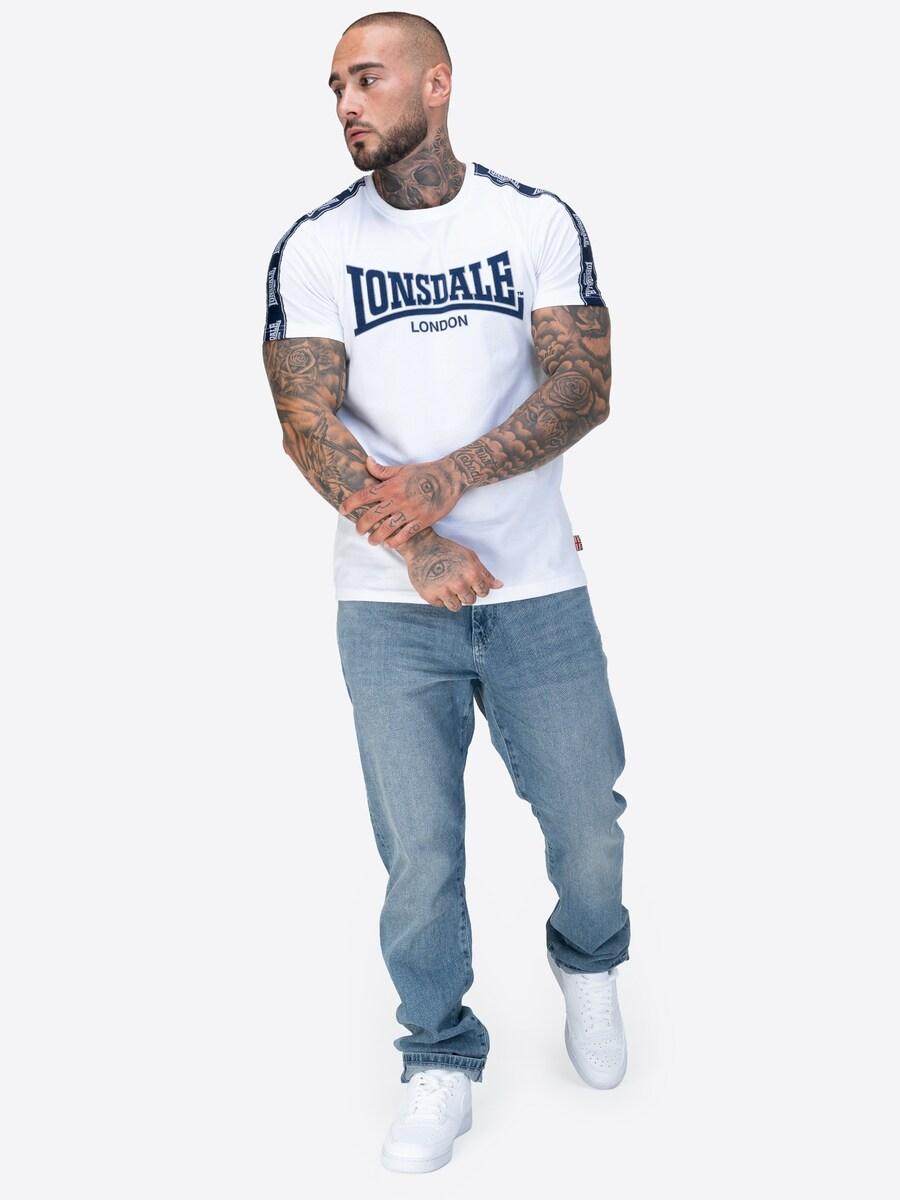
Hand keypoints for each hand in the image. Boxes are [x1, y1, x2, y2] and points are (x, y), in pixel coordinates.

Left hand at [337, 455, 465, 547]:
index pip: (365, 495)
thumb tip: (366, 462)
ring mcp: (411, 511)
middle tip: (358, 530)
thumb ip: (382, 470)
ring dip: (376, 537)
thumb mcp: (402, 468)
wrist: (450, 477)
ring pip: (387, 528)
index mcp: (391, 486)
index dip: (351, 503)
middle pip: (373, 515)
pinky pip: (406, 534)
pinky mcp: (423, 521)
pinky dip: (395, 541)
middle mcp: (399, 499)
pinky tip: (389, 544)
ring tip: (372, 541)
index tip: (342, 510)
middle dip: (362, 525)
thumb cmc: (425, 472)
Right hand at [398, 530, 503, 609]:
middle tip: (456, 582)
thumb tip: (499, 585)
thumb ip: (484, 573)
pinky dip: (440, 598)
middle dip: (466, 593)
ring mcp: (444, 591)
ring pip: (456, 607)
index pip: (483, 592)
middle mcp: (458, 584)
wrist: (421, 547)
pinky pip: (441, 605)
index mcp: (471, 574)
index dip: (478, 588)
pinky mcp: (430, 596)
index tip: (471, 583)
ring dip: (454, 599)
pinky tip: (436, 585)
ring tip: (447, 585)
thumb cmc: (446, 550)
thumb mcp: (469, 557)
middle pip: (470, 600)